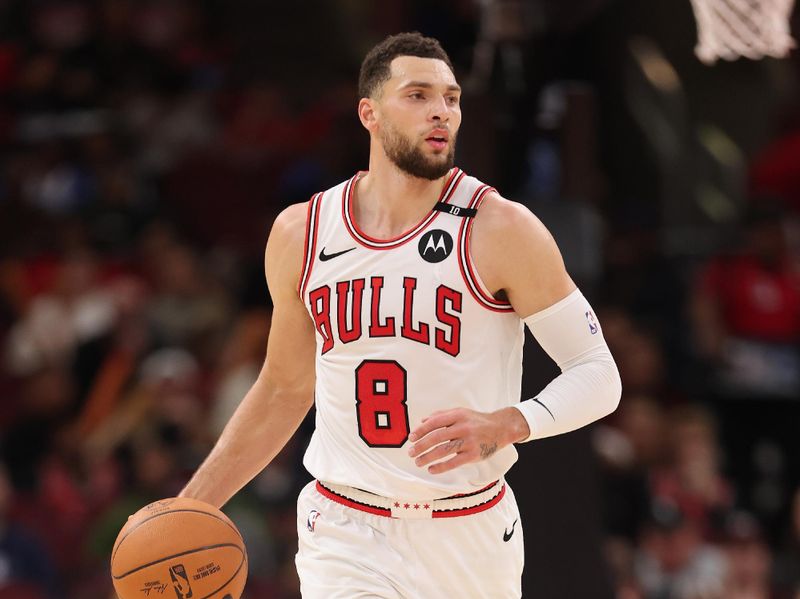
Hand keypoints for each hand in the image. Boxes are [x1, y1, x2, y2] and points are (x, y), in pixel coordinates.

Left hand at [407, 407, 528, 473]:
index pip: (434, 423)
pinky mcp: (474, 454)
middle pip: (437, 437)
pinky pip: (454, 462)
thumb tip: (422, 421)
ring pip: (444, 450)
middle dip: (421, 446)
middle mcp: (463, 427)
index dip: (421, 431)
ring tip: (418, 462)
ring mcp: (469, 441)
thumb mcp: (460, 412)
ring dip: (428, 457)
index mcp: (457, 415)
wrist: (501, 428)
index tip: (411, 438)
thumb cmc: (477, 420)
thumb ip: (441, 415)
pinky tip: (431, 469)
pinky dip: (441, 467)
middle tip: (411, 452)